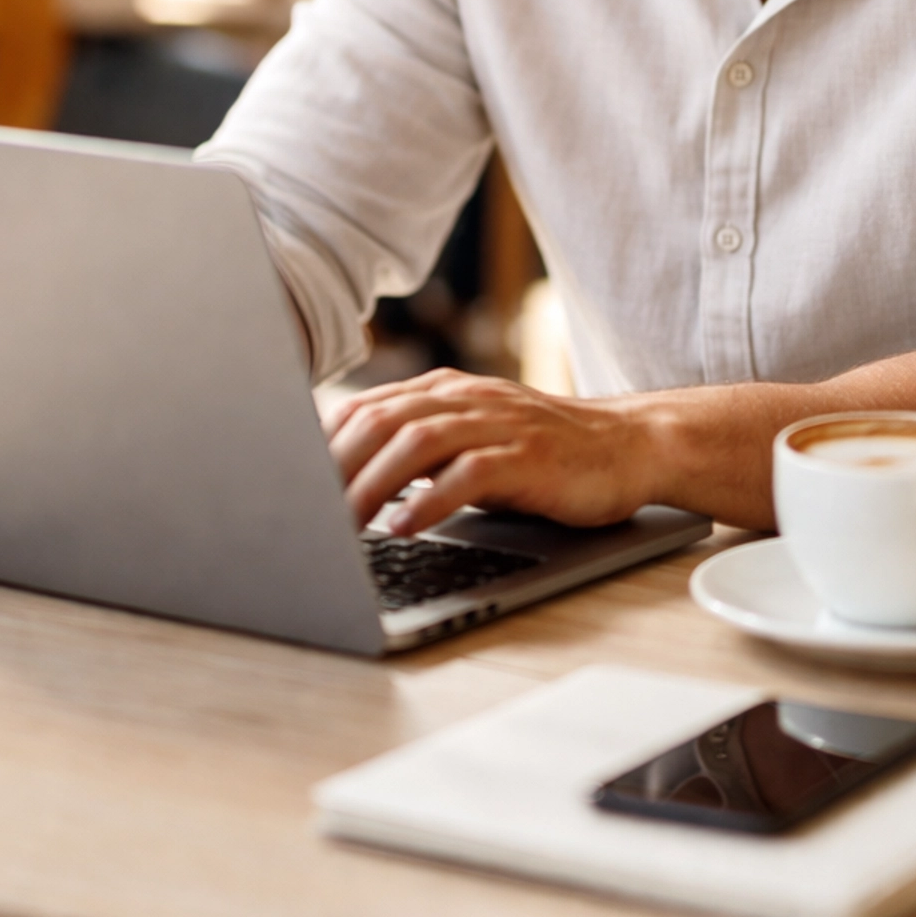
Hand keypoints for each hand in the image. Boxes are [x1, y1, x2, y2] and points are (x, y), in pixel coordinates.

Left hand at [324, 369, 657, 533]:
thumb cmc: (541, 453)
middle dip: (336, 468)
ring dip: (373, 485)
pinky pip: (470, 473)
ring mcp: (498, 424)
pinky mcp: (528, 455)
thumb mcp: (471, 441)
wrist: (627, 445)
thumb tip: (346, 478)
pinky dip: (432, 500)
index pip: (366, 406)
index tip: (288, 481)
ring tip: (342, 524)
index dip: (322, 442)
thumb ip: (418, 449)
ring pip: (417, 443)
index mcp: (445, 391)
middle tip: (303, 513)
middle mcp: (466, 398)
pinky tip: (406, 525)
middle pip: (382, 421)